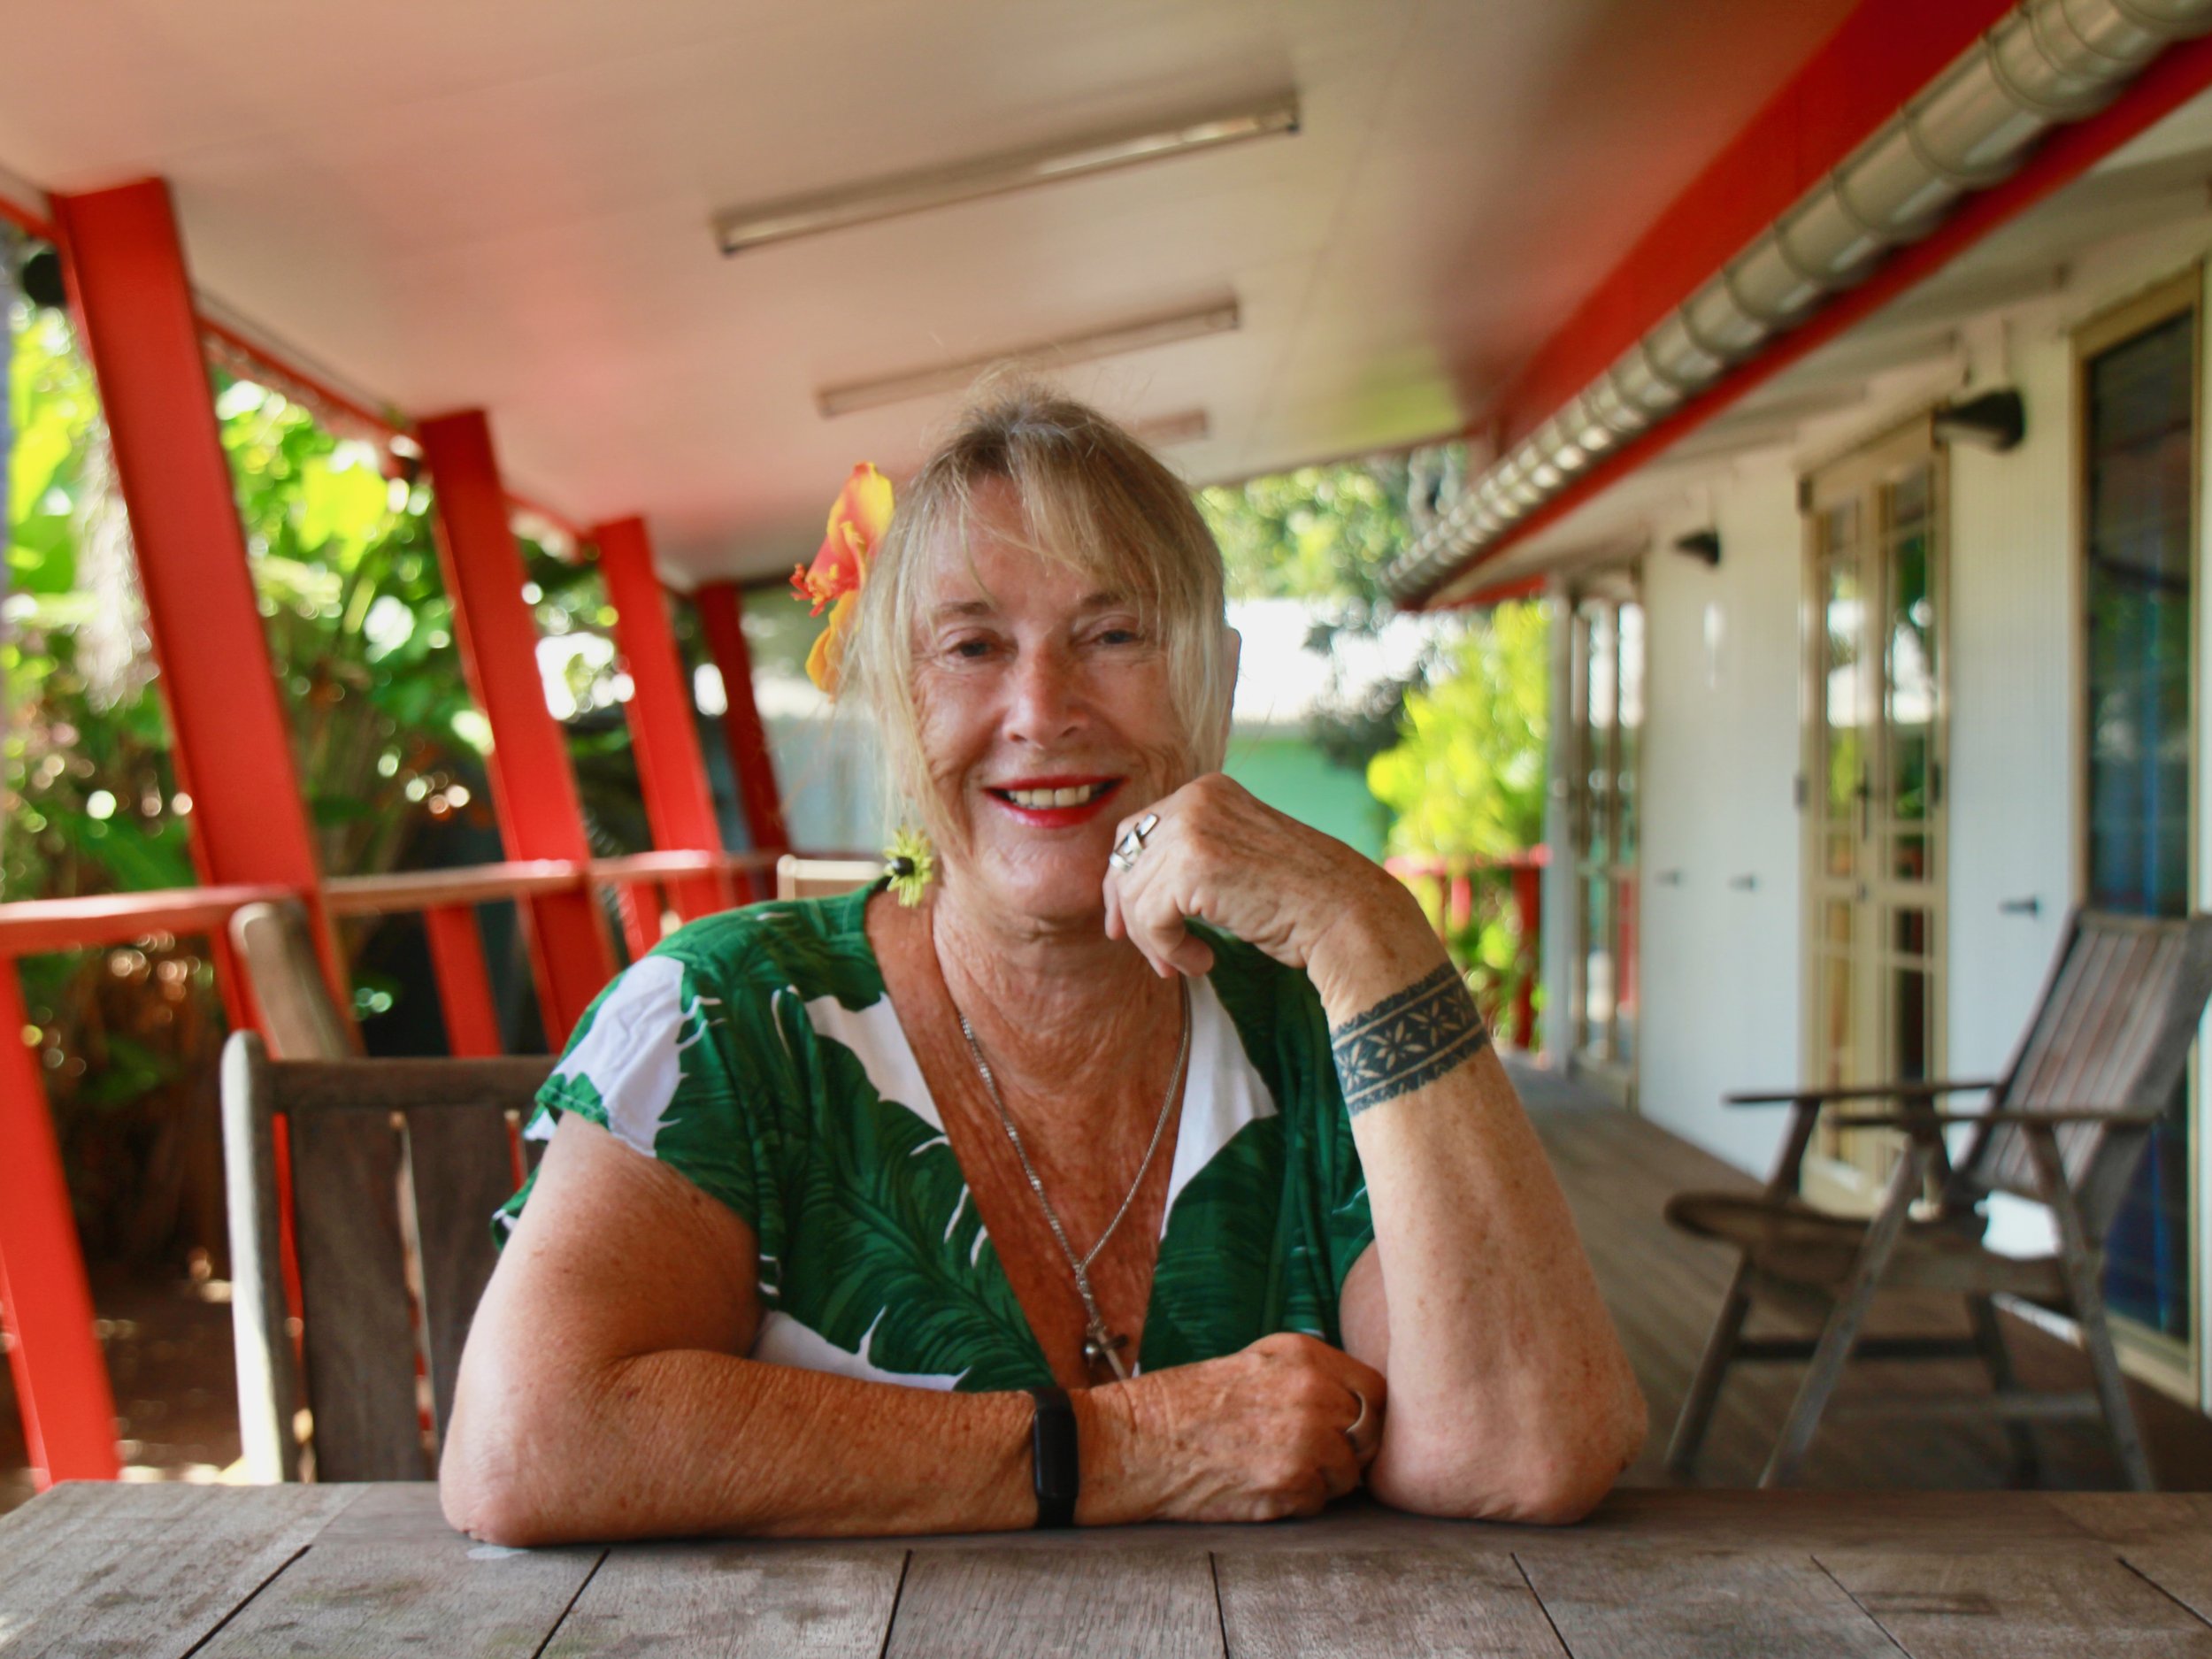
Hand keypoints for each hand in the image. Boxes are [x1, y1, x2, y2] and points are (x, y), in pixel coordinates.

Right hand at [1080, 1333, 1387, 1523]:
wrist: (1136, 1440)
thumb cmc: (1186, 1403)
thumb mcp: (1254, 1362)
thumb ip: (1309, 1376)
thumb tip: (1354, 1406)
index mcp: (1303, 1356)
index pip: (1377, 1390)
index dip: (1369, 1415)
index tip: (1351, 1430)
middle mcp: (1313, 1393)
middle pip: (1370, 1434)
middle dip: (1349, 1451)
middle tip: (1313, 1458)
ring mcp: (1306, 1440)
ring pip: (1348, 1474)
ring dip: (1323, 1481)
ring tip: (1277, 1471)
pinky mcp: (1289, 1484)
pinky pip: (1319, 1503)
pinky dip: (1297, 1503)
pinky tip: (1260, 1487)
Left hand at [1101, 774, 1438, 1001]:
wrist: (1347, 913)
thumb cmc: (1300, 898)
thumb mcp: (1237, 858)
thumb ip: (1189, 858)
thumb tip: (1125, 891)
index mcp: (1208, 789)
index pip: (1138, 830)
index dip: (1123, 879)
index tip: (1124, 923)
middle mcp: (1194, 798)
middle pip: (1127, 860)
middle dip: (1129, 912)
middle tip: (1151, 957)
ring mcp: (1192, 828)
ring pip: (1135, 896)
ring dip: (1156, 942)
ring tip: (1188, 964)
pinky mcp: (1192, 866)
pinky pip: (1150, 919)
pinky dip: (1168, 950)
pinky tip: (1202, 963)